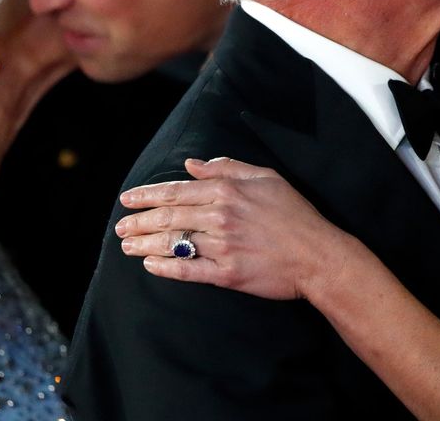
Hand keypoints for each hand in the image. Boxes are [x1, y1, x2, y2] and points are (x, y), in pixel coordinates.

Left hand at [116, 157, 353, 300]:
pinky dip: (166, 268)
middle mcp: (220, 217)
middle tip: (121, 225)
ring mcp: (222, 247)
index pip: (176, 191)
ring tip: (127, 245)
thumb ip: (226, 167)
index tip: (128, 199)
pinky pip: (188, 270)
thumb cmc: (295, 214)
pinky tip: (150, 266)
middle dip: (140, 221)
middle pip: (169, 217)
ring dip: (145, 244)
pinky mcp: (227, 274)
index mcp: (227, 191)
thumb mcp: (265, 178)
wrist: (318, 255)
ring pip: (173, 243)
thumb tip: (192, 164)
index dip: (148, 195)